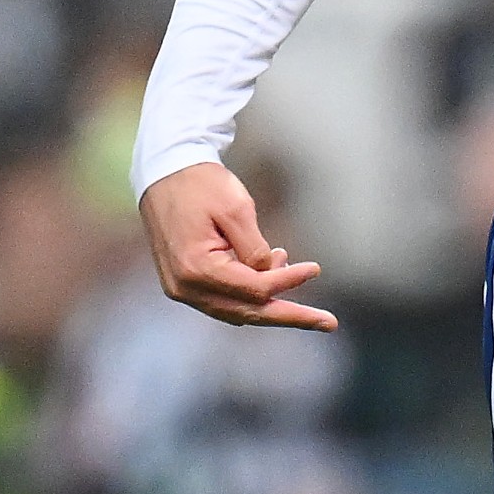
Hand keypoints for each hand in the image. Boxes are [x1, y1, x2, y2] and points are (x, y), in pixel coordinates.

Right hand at [139, 160, 337, 330]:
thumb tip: (271, 277)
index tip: (315, 269)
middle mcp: (185, 287)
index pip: (254, 290)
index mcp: (196, 269)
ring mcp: (181, 288)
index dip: (288, 282)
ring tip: (298, 276)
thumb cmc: (200, 184)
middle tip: (328, 323)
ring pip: (235, 310)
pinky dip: (249, 293)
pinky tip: (270, 273)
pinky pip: (222, 299)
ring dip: (270, 303)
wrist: (165, 170)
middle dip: (290, 317)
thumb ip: (256, 250)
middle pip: (247, 312)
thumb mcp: (236, 209)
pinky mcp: (183, 283)